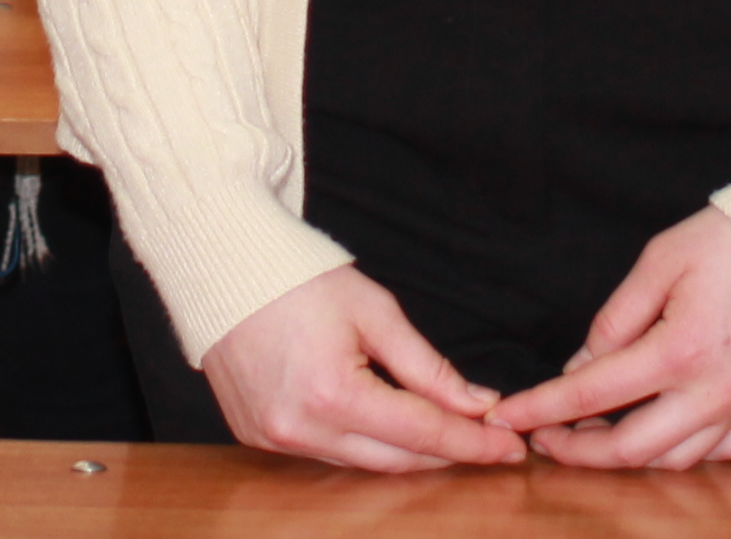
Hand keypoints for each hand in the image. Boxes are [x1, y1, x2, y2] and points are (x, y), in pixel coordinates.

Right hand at [197, 265, 523, 471]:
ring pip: (361, 463)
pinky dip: (361, 445)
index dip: (471, 442)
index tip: (509, 446)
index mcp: (333, 394)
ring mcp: (274, 438)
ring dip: (407, 454)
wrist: (221, 267)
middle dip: (448, 455)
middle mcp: (300, 428)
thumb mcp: (375, 312)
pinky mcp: (258, 437)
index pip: (421, 432)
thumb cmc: (296, 278)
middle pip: (395, 460)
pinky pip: (324, 454)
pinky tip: (389, 430)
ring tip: (448, 437)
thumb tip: (475, 404)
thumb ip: (427, 366)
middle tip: (491, 445)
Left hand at [496, 206, 730, 468]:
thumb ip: (615, 319)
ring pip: (678, 461)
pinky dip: (689, 454)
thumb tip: (581, 367)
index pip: (594, 392)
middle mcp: (716, 389)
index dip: (544, 407)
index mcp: (681, 349)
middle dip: (579, 451)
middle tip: (546, 440)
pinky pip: (726, 451)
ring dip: (631, 459)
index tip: (510, 414)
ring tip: (598, 436)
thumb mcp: (662, 259)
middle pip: (632, 449)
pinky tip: (665, 437)